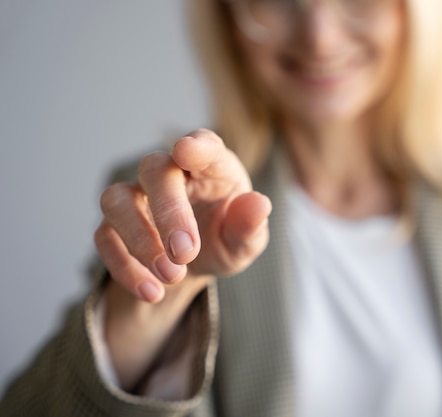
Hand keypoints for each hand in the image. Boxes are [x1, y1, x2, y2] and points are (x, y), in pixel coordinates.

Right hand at [94, 129, 271, 302]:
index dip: (196, 145)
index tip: (187, 151)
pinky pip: (105, 237)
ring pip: (117, 199)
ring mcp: (137, 196)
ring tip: (171, 276)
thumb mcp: (247, 240)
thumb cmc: (227, 237)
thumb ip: (252, 225)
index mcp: (211, 166)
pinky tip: (152, 292)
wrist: (198, 264)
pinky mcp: (114, 224)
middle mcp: (170, 172)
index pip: (204, 144)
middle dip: (168, 211)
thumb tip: (258, 204)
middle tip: (185, 253)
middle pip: (154, 169)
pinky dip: (126, 267)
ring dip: (140, 240)